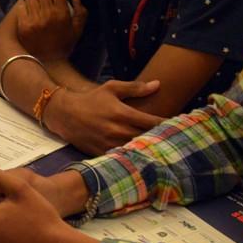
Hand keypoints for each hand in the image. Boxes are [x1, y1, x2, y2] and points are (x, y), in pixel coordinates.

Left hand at [15, 0, 86, 63]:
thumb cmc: (64, 45)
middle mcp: (48, 15)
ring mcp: (34, 20)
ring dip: (33, 0)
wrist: (49, 63)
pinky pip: (21, 7)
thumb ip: (81, 12)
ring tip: (35, 8)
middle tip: (43, 1)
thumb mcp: (78, 30)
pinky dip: (24, 8)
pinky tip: (28, 14)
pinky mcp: (23, 26)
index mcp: (62, 14)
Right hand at [45, 80, 163, 154]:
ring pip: (136, 149)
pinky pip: (122, 157)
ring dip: (147, 149)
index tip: (177, 125)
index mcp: (122, 113)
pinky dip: (132, 156)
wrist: (64, 113)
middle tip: (174, 139)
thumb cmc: (91, 99)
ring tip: (161, 149)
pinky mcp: (101, 152)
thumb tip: (157, 85)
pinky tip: (141, 156)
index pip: (151, 122)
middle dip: (160, 138)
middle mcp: (117, 130)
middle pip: (147, 138)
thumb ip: (135, 88)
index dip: (166, 125)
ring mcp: (109, 143)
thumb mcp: (111, 88)